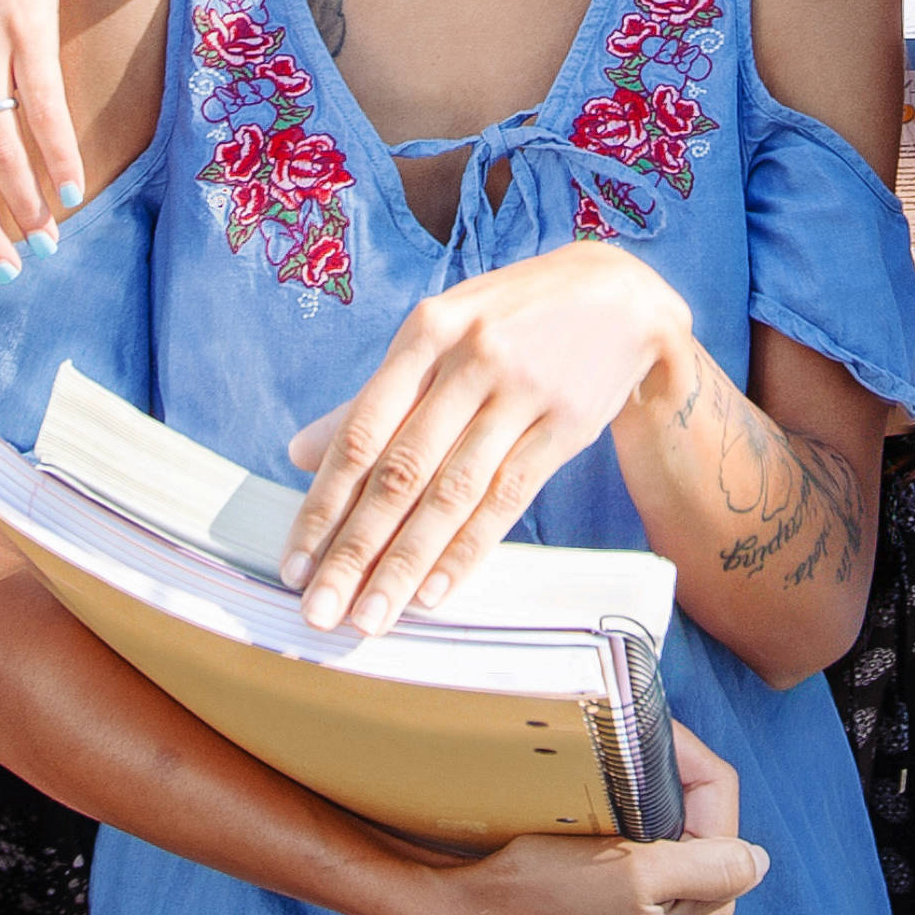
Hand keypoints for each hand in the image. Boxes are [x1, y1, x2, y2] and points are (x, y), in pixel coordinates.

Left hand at [282, 246, 690, 635]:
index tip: (293, 562)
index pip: (361, 433)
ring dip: (404, 563)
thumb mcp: (440, 335)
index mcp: (427, 331)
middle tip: (320, 609)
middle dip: (354, 549)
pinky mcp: (566, 426)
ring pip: (451, 493)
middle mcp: (470, 359)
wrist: (622, 298)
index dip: (323, 503)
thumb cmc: (511, 320)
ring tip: (370, 616)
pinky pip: (507, 498)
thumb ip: (374, 397)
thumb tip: (297, 452)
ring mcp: (522, 392)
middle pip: (400, 471)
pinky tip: (434, 592)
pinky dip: (467, 549)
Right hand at [385, 726, 768, 914]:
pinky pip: (645, 833)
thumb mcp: (634, 881)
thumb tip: (763, 860)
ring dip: (646, 787)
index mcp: (707, 907)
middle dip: (668, 772)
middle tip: (619, 746)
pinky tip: (596, 802)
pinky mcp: (626, 893)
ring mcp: (660, 902)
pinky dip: (627, 808)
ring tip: (605, 770)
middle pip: (701, 807)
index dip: (683, 757)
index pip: (718, 799)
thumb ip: (708, 868)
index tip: (638, 732)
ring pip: (672, 815)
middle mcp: (692, 909)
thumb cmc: (545, 898)